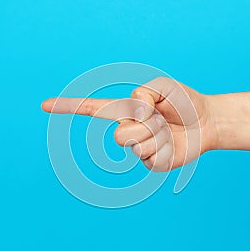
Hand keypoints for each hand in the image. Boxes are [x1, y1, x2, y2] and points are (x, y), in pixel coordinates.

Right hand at [42, 77, 215, 170]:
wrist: (206, 120)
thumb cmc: (183, 101)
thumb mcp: (163, 86)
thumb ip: (143, 93)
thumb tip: (134, 114)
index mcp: (126, 110)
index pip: (92, 109)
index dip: (68, 107)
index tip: (43, 105)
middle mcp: (128, 130)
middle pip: (119, 135)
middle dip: (144, 126)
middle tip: (160, 119)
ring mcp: (138, 148)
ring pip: (136, 146)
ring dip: (158, 135)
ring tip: (169, 129)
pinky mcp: (151, 163)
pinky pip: (151, 157)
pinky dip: (166, 147)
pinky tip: (173, 143)